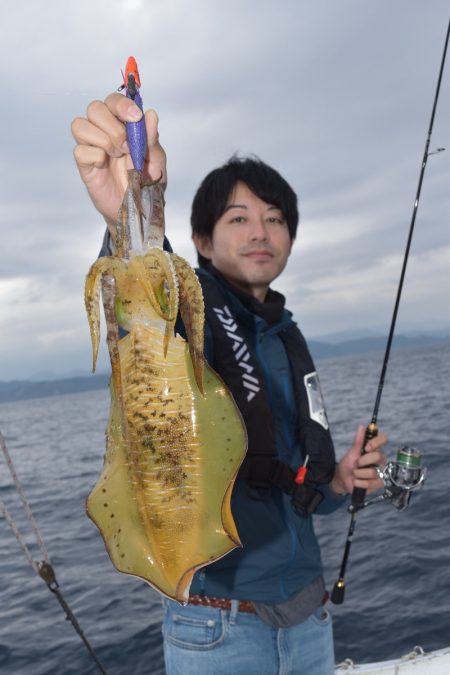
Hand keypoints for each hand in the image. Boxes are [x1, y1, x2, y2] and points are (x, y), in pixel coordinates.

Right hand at [71, 93, 165, 230]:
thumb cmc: (147, 181)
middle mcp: (104, 131)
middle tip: (127, 147)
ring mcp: (92, 146)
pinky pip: (79, 150)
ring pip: (80, 125)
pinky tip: (105, 166)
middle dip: (112, 126)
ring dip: (102, 140)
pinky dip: (95, 156)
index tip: (135, 118)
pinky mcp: (84, 164)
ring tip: (116, 156)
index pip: (114, 101)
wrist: (139, 209)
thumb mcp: (156, 160)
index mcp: (123, 124)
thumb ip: (151, 139)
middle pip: (94, 108)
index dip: (122, 105)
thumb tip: (150, 114)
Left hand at [330, 425, 386, 495]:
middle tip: (356, 464)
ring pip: (373, 472)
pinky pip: (370, 483)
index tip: (366, 447)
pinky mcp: (378, 484)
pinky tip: (356, 481)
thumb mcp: (352, 452)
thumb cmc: (348, 464)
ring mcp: (380, 472)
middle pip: (378, 456)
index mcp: (374, 449)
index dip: (376, 442)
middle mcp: (380, 460)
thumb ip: (358, 440)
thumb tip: (362, 426)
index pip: (383, 439)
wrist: (342, 479)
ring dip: (358, 473)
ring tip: (355, 474)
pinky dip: (359, 483)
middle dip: (362, 461)